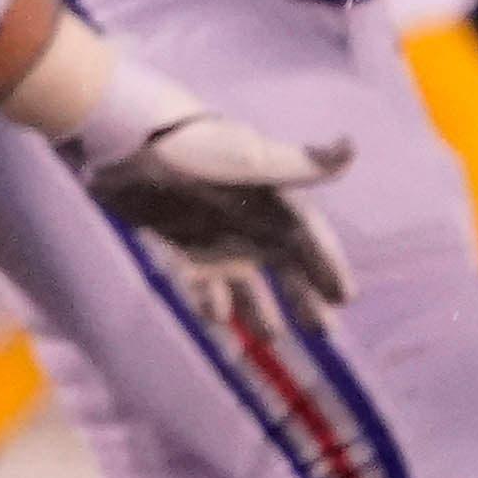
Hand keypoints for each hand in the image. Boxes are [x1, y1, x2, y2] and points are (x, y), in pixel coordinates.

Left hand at [77, 112, 355, 339]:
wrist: (127, 140)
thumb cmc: (192, 146)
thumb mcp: (248, 158)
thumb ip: (299, 165)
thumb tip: (351, 147)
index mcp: (272, 200)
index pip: (310, 239)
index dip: (328, 266)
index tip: (344, 298)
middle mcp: (249, 222)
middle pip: (286, 269)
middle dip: (305, 298)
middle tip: (323, 331)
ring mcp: (215, 237)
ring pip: (245, 284)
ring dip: (259, 311)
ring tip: (272, 336)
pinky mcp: (181, 247)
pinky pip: (202, 284)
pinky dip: (210, 302)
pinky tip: (217, 317)